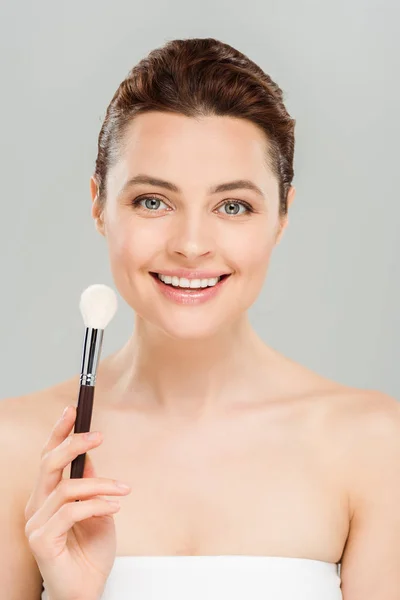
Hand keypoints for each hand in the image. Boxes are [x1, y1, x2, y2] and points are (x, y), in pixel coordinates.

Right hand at [24, 405, 130, 599]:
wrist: (89, 590)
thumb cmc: (91, 551)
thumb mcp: (97, 509)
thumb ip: (89, 484)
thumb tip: (89, 456)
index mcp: (46, 496)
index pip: (47, 457)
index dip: (58, 432)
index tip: (73, 410)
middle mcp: (36, 506)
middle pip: (48, 463)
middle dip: (74, 444)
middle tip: (98, 436)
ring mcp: (35, 524)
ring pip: (66, 487)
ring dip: (100, 483)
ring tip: (123, 488)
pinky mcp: (42, 540)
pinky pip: (71, 511)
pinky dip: (97, 504)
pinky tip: (115, 505)